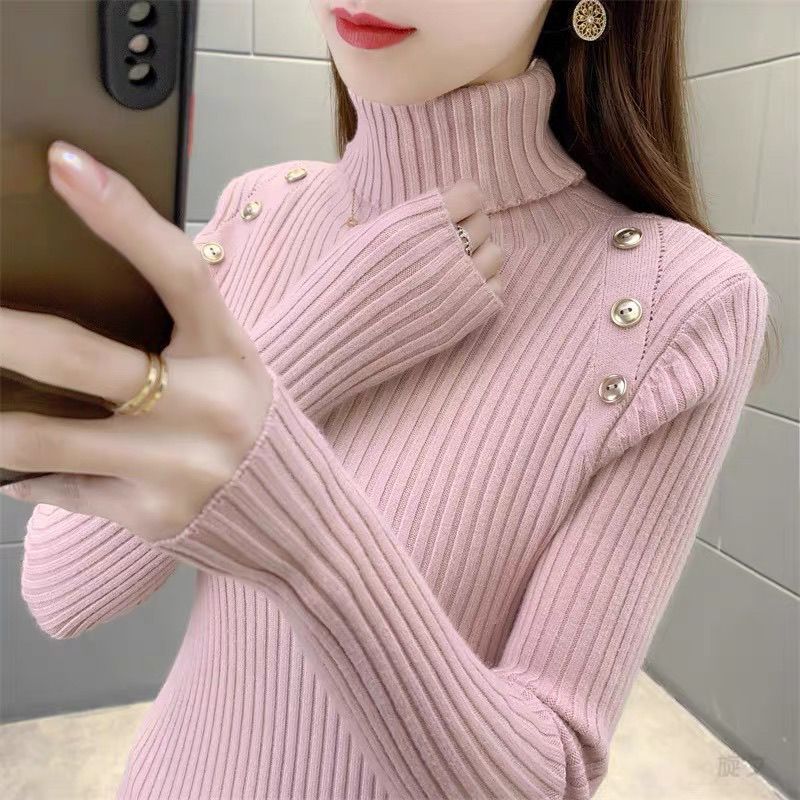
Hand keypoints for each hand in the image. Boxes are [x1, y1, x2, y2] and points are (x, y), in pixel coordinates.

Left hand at [0, 141, 274, 542]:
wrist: (295, 517)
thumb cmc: (246, 421)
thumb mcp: (227, 366)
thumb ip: (169, 334)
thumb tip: (66, 298)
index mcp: (232, 353)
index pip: (181, 271)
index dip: (123, 216)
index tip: (62, 162)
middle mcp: (210, 408)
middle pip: (85, 361)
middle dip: (3, 336)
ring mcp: (179, 468)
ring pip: (45, 439)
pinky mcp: (152, 517)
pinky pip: (59, 490)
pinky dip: (24, 475)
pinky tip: (14, 468)